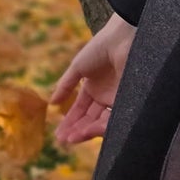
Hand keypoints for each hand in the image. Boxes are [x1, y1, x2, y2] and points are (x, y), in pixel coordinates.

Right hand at [51, 12, 134, 145]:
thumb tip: (51, 103)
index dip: (70, 122)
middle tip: (65, 140)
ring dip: (87, 131)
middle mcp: (105, 96)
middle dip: (77, 130)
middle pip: (90, 119)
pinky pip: (113, 117)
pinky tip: (88, 131)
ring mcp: (116, 99)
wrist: (121, 39)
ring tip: (74, 138)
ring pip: (101, 121)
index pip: (80, 110)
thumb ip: (65, 85)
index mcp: (94, 88)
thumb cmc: (99, 48)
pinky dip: (101, 126)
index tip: (59, 135)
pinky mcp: (127, 100)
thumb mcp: (78, 67)